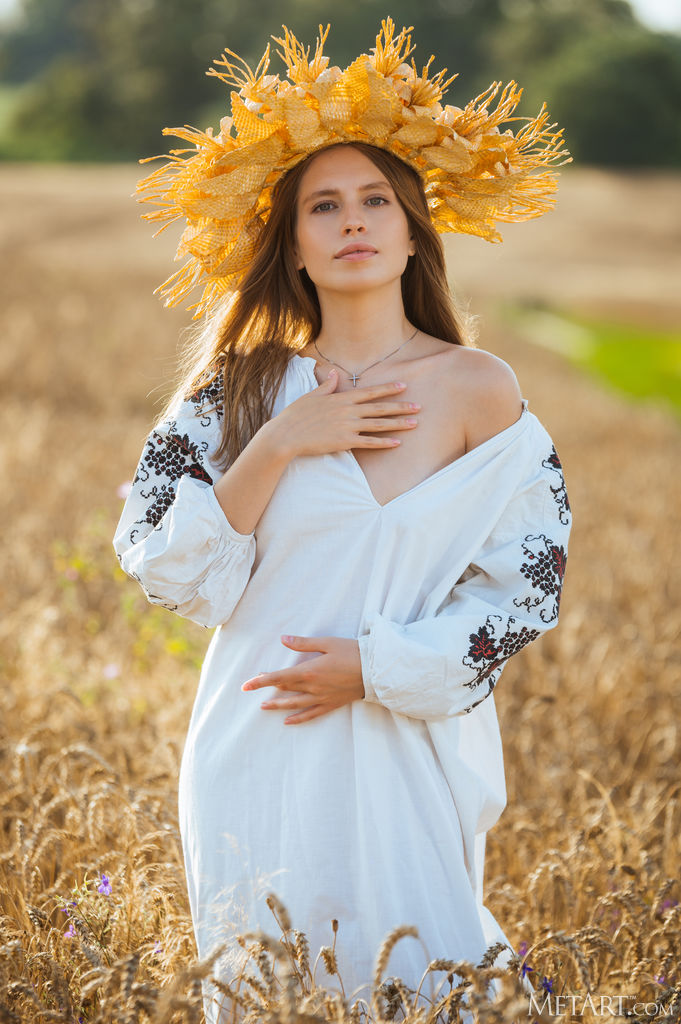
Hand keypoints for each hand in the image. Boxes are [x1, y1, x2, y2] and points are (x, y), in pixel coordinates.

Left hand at [241, 634, 365, 724]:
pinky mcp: (331, 704)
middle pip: (285, 689)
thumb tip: (283, 639)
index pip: (278, 678)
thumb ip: (303, 644)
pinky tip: (288, 721)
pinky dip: (298, 718)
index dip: (260, 681)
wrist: (376, 670)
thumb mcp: (327, 643)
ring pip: (294, 704)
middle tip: (254, 686)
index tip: (246, 685)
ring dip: (278, 705)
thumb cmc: (352, 652)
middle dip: (268, 688)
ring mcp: (322, 698)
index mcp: (309, 671)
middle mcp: (313, 687)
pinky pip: (311, 714)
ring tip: (264, 707)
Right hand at [268, 370, 419, 459]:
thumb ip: (326, 385)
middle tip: (419, 407)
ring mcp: (347, 426)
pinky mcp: (344, 442)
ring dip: (398, 424)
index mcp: (341, 398)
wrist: (286, 435)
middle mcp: (348, 410)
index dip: (388, 389)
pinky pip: (369, 442)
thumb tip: (333, 373)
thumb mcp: (311, 395)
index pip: (370, 392)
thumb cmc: (296, 415)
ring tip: (414, 423)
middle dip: (401, 407)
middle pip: (379, 408)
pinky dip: (384, 443)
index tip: (404, 386)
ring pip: (378, 424)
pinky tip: (397, 443)